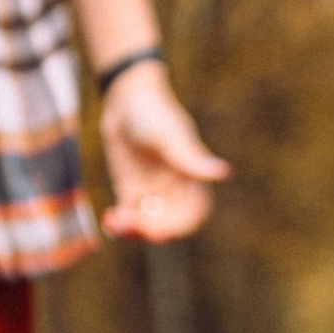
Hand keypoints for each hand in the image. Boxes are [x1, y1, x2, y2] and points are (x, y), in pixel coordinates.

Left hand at [97, 62, 229, 243]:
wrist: (126, 100)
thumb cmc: (154, 112)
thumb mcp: (171, 135)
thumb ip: (191, 158)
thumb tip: (223, 173)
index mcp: (192, 178)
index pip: (195, 213)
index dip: (181, 226)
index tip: (161, 228)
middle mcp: (175, 190)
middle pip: (170, 225)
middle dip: (152, 230)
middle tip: (130, 223)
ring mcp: (153, 193)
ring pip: (148, 225)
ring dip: (133, 232)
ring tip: (117, 223)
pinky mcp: (131, 192)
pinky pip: (129, 217)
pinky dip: (120, 224)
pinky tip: (110, 219)